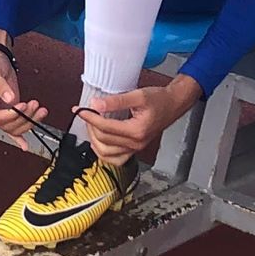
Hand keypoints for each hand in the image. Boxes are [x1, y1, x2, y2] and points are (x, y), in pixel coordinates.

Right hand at [0, 46, 46, 138]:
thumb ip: (0, 84)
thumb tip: (9, 99)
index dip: (10, 116)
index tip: (21, 107)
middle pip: (7, 125)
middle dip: (24, 117)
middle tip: (34, 104)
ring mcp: (1, 112)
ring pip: (14, 128)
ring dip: (29, 122)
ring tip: (40, 111)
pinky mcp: (10, 112)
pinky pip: (13, 128)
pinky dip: (19, 138)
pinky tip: (24, 145)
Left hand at [76, 80, 199, 166]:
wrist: (173, 104)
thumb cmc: (159, 99)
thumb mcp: (138, 95)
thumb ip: (116, 101)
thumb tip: (96, 104)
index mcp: (137, 131)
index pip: (105, 128)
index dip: (90, 117)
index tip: (81, 110)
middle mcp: (136, 143)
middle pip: (104, 141)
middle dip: (91, 126)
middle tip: (86, 113)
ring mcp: (136, 148)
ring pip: (107, 154)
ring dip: (95, 141)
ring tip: (91, 126)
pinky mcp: (135, 148)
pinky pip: (116, 160)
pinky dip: (104, 153)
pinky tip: (98, 142)